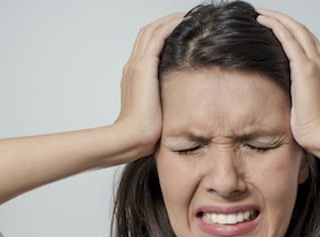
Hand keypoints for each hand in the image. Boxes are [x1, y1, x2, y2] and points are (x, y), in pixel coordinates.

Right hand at [114, 12, 184, 157]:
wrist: (131, 138)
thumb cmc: (144, 133)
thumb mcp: (156, 112)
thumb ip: (163, 102)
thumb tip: (178, 105)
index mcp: (134, 77)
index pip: (146, 46)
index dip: (161, 35)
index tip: (180, 31)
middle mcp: (133, 67)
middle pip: (147, 33)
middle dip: (166, 22)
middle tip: (186, 17)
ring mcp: (137, 65)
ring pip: (153, 30)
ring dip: (170, 20)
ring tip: (188, 15)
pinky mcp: (144, 66)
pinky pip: (158, 36)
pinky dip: (171, 25)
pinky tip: (185, 21)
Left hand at [256, 8, 319, 162]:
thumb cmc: (318, 129)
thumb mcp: (311, 104)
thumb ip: (303, 91)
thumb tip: (288, 91)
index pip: (309, 42)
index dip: (292, 32)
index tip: (277, 28)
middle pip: (303, 31)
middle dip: (283, 19)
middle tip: (265, 14)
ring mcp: (318, 62)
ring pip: (295, 29)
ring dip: (277, 18)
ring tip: (261, 13)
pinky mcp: (306, 68)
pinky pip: (288, 38)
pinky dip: (275, 26)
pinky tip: (263, 21)